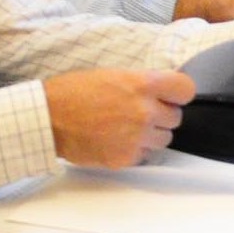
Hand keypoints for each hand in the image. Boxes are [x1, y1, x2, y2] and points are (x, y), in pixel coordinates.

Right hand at [43, 68, 194, 167]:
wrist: (48, 119)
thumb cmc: (73, 93)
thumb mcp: (112, 75)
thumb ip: (141, 83)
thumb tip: (162, 91)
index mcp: (142, 84)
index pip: (185, 89)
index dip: (178, 94)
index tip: (172, 97)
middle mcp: (144, 111)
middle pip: (176, 118)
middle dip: (161, 116)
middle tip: (139, 113)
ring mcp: (136, 137)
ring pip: (163, 139)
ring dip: (150, 135)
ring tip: (125, 128)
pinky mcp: (126, 157)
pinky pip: (144, 155)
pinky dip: (133, 150)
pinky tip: (114, 140)